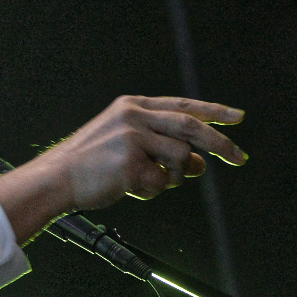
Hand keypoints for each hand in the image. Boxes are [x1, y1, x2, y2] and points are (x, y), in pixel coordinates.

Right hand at [50, 95, 245, 209]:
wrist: (57, 178)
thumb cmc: (92, 166)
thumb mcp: (129, 148)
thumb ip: (163, 149)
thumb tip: (201, 163)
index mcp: (133, 106)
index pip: (182, 105)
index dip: (213, 111)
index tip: (238, 117)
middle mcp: (134, 115)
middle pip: (191, 126)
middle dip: (220, 144)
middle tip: (240, 158)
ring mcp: (132, 136)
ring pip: (180, 158)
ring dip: (172, 178)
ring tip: (146, 183)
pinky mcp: (130, 160)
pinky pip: (162, 181)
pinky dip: (151, 190)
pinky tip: (128, 188)